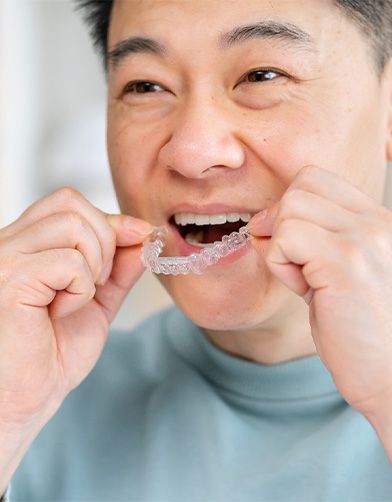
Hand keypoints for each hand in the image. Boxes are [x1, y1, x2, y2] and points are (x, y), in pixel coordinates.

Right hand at [0, 188, 152, 427]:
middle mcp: (8, 243)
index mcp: (26, 245)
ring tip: (78, 298)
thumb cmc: (51, 355)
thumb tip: (143, 234)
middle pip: (70, 202)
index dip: (110, 220)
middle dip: (105, 238)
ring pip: (72, 224)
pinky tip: (61, 312)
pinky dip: (81, 289)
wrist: (24, 400)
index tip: (139, 237)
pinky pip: (68, 261)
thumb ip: (118, 267)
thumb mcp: (97, 301)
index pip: (68, 203)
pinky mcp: (9, 279)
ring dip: (94, 264)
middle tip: (98, 282)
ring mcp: (5, 259)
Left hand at [248, 165, 391, 416]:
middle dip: (281, 222)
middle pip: (301, 185)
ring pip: (290, 207)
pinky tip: (303, 291)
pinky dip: (280, 263)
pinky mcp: (347, 262)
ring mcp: (367, 239)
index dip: (292, 209)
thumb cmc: (368, 337)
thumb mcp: (349, 276)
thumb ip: (317, 242)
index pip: (319, 180)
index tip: (293, 247)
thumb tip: (265, 222)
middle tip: (293, 265)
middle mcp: (380, 223)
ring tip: (303, 282)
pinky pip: (285, 237)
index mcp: (384, 224)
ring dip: (281, 246)